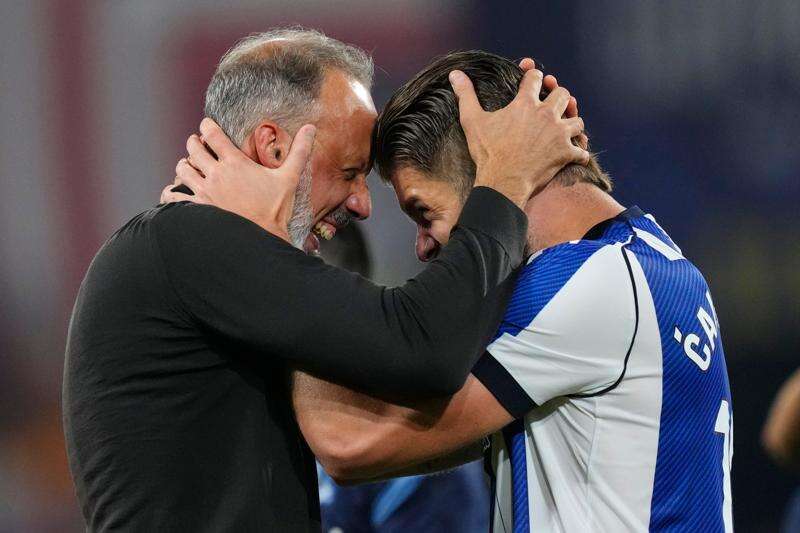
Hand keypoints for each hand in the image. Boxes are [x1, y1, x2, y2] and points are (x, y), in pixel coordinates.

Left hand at [160, 118, 315, 242]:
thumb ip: (299, 151)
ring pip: (182, 170)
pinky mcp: (198, 209)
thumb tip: (311, 128)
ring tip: (189, 166)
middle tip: (198, 144)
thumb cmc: (275, 209)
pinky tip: (174, 192)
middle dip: (194, 143)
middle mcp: (215, 174)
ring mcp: (204, 192)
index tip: (208, 125)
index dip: (207, 125)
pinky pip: (174, 197)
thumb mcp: (290, 178)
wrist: (261, 239)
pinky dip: (171, 193)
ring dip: (184, 165)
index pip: (212, 134)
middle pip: (192, 148)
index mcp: (235, 163)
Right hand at [449, 61, 588, 208]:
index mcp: (525, 104)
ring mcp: (559, 134)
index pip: (534, 78)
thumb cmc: (487, 152)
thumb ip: (466, 95)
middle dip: (559, 97)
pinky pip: (581, 151)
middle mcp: (546, 114)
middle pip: (563, 94)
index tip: (531, 78)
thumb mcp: (472, 121)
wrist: (502, 182)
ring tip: (565, 129)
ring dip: (572, 124)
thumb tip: (455, 74)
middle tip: (552, 104)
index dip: (532, 75)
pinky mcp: (565, 154)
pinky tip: (572, 154)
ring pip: (577, 120)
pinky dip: (578, 153)